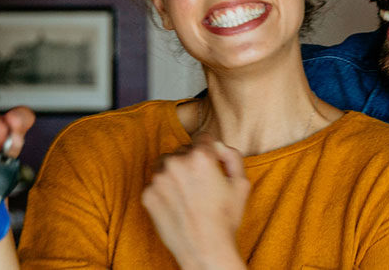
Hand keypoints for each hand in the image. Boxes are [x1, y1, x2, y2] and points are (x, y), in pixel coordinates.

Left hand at [141, 137, 250, 269]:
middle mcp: (176, 163)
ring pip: (166, 164)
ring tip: (188, 194)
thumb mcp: (241, 184)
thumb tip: (219, 146)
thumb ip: (232, 156)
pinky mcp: (147, 195)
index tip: (211, 163)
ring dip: (175, 172)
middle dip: (191, 162)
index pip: (202, 138)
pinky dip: (165, 190)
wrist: (205, 250)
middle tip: (201, 185)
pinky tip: (178, 205)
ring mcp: (158, 179)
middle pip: (183, 150)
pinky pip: (156, 183)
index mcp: (200, 156)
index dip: (209, 150)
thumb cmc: (225, 219)